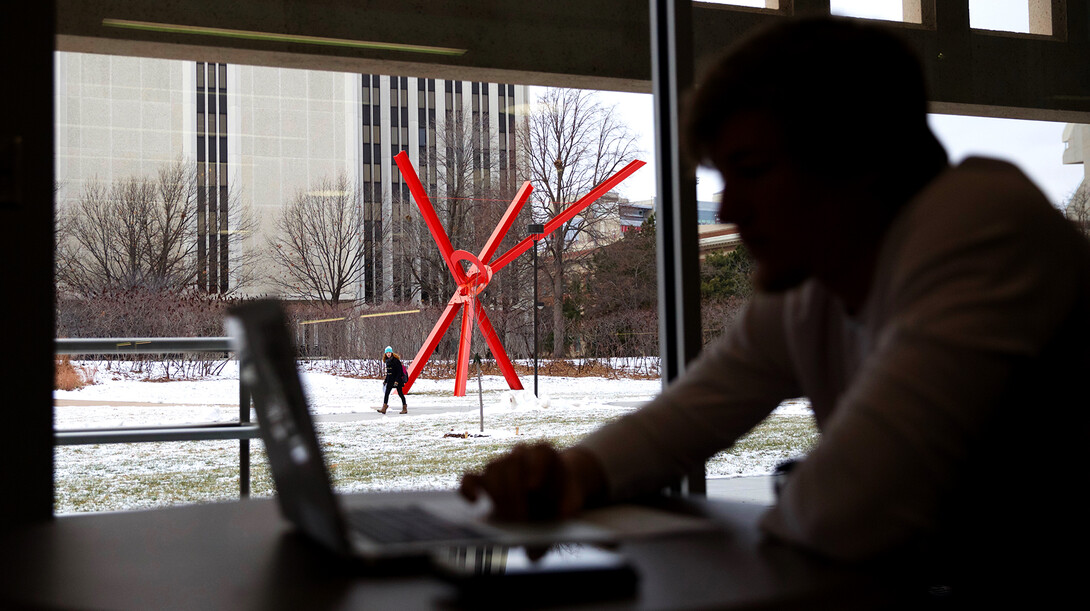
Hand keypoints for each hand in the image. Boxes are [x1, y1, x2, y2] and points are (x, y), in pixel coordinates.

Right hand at [460, 443, 606, 521]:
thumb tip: (542, 542)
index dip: (536, 466)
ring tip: (508, 519)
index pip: (540, 452)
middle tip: (520, 519)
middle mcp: (522, 454)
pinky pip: (469, 479)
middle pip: (513, 464)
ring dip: (499, 495)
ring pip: (493, 470)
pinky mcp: (485, 479)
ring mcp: (501, 464)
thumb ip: (564, 515)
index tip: (533, 486)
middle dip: (515, 493)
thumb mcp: (569, 506)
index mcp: (546, 454)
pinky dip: (469, 490)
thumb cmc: (562, 498)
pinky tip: (476, 503)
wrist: (555, 494)